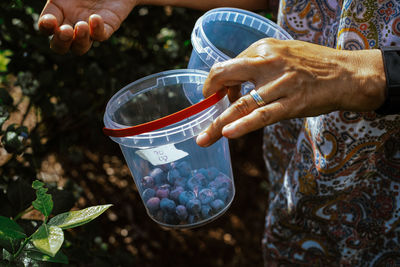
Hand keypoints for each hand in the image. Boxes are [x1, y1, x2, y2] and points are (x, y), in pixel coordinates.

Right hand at [38, 0, 137, 54]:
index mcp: (58, 8)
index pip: (46, 27)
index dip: (45, 27)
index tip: (50, 21)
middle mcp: (72, 21)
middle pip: (60, 45)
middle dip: (61, 42)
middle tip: (66, 31)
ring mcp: (90, 27)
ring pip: (80, 47)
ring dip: (79, 41)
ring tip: (82, 26)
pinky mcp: (108, 27)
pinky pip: (101, 36)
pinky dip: (97, 31)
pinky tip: (95, 18)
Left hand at [196, 38, 385, 146]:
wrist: (346, 74)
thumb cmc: (312, 64)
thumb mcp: (282, 53)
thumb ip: (257, 64)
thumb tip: (232, 83)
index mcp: (263, 49)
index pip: (229, 65)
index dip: (220, 83)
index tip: (221, 96)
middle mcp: (268, 63)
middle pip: (226, 76)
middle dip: (209, 96)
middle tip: (202, 114)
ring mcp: (280, 84)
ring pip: (241, 104)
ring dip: (218, 123)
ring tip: (204, 139)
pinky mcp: (292, 104)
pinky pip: (262, 116)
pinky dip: (243, 125)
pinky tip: (228, 133)